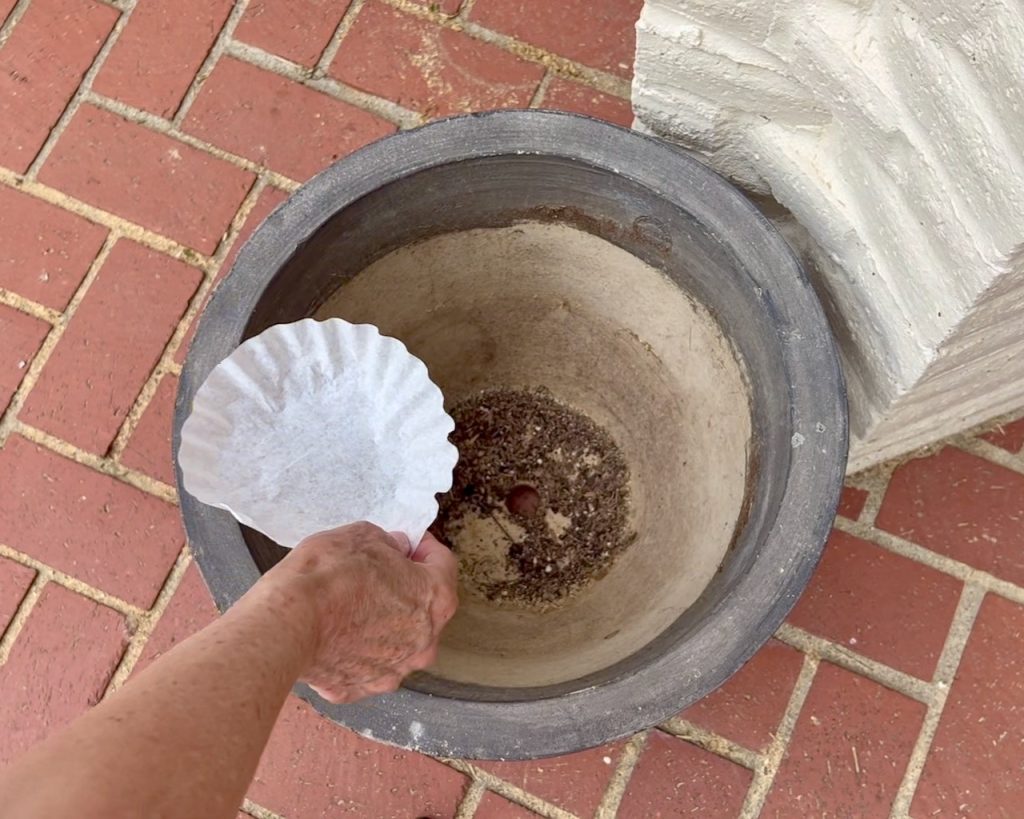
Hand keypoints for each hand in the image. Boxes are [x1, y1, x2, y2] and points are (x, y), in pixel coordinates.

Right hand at [252, 522, 457, 702]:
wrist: (287, 622)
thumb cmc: (327, 576)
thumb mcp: (363, 536)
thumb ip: (389, 543)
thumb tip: (396, 550)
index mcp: (434, 598)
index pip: (443, 564)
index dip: (425, 548)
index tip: (410, 542)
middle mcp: (424, 640)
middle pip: (425, 608)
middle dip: (407, 589)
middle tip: (380, 572)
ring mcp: (394, 670)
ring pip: (397, 641)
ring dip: (383, 623)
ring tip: (352, 604)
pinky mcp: (361, 687)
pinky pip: (366, 664)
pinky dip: (355, 650)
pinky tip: (334, 633)